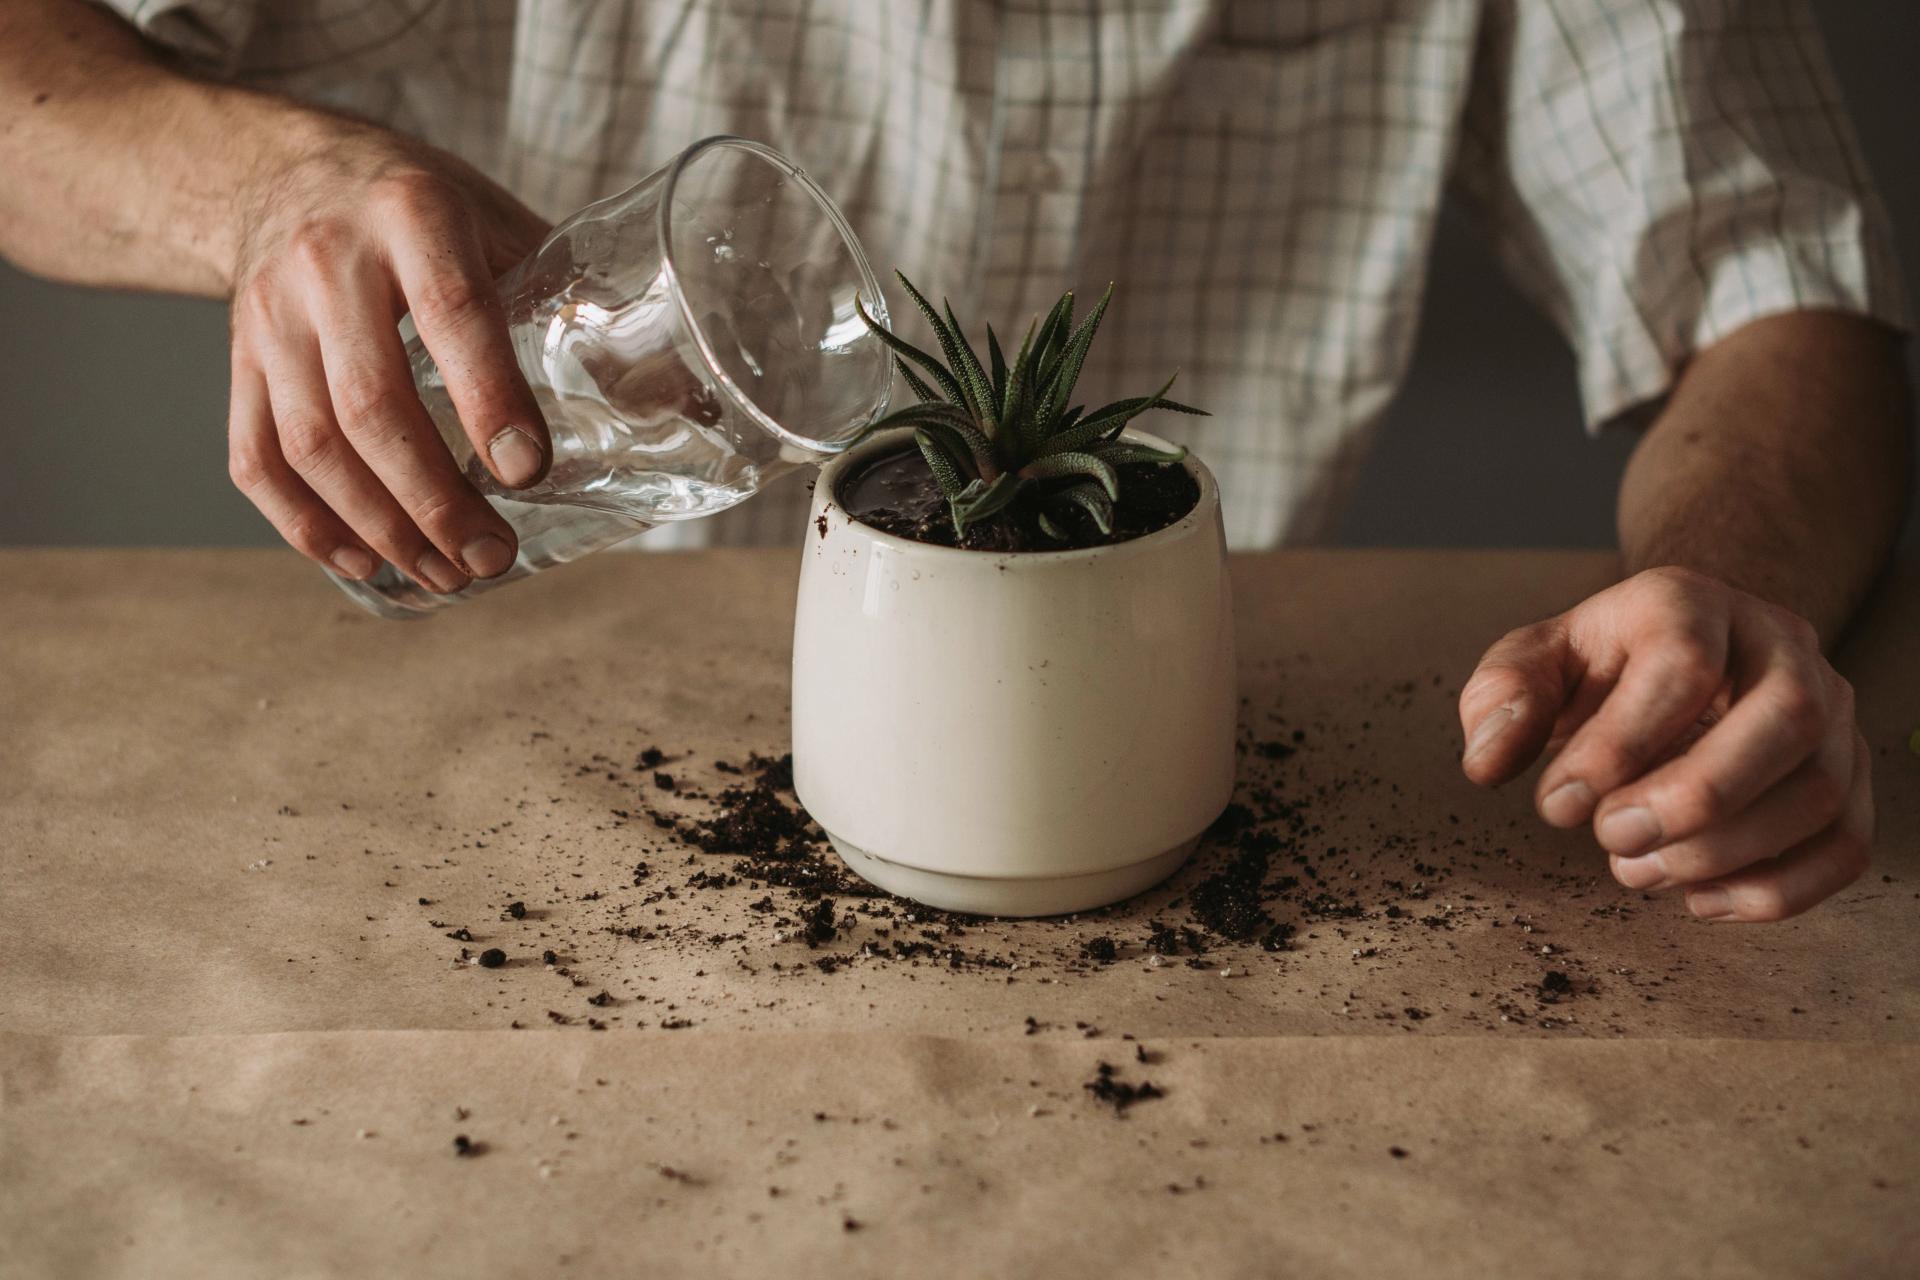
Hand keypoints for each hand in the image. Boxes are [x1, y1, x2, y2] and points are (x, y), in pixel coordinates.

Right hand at [226, 114, 552, 591]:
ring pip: (312, 445)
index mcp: (414, 215)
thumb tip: (676, 398)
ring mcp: (270, 314)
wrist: (279, 168)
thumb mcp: (497, 219)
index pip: (452, 314)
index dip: (490, 400)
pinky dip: (307, 525)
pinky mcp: (236, 358)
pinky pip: (256, 458)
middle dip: (435, 501)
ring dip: (382, 528)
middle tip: (491, 558)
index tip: (527, 473)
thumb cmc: (419, 205)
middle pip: (373, 406)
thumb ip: (566, 298)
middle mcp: (329, 262)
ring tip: (445, 575)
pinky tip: (364, 561)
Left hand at [1457, 566, 1870, 921]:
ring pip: (1819, 790)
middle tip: (1612, 841)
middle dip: (1696, 799)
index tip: (1557, 805)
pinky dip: (1777, 891)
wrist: (1679, 656)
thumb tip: (1489, 761)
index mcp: (1691, 603)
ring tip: (1635, 870)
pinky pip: (1845, 843)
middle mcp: (1781, 646)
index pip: (1683, 663)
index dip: (1620, 745)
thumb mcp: (1533, 662)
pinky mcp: (1848, 774)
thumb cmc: (1600, 667)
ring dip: (1724, 853)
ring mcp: (1831, 711)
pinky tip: (1698, 900)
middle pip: (1785, 719)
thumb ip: (1502, 700)